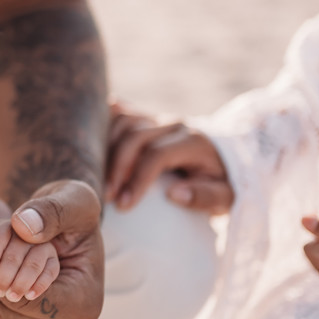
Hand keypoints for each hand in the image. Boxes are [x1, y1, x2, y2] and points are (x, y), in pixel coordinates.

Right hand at [106, 100, 233, 213]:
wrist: (226, 157)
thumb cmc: (222, 182)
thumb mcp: (226, 197)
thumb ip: (205, 197)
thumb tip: (174, 194)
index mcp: (194, 141)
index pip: (157, 155)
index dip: (138, 180)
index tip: (124, 205)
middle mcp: (174, 124)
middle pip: (135, 137)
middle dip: (117, 167)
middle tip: (107, 196)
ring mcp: (158, 117)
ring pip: (124, 122)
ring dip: (107, 149)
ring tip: (100, 178)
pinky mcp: (147, 117)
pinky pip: (121, 113)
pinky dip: (104, 122)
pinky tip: (91, 138)